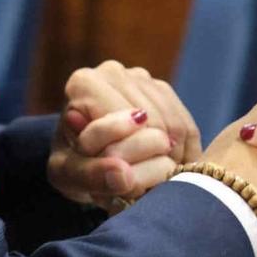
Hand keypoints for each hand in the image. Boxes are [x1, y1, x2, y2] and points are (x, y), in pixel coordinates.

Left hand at [46, 61, 200, 207]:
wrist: (83, 153)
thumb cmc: (72, 163)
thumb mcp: (68, 175)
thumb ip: (90, 175)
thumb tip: (124, 176)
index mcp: (84, 84)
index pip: (124, 123)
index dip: (130, 158)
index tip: (122, 180)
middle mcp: (113, 71)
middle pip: (153, 124)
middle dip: (152, 160)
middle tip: (141, 185)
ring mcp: (142, 78)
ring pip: (174, 126)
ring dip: (170, 160)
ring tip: (152, 180)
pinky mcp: (163, 91)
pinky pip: (187, 127)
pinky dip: (184, 154)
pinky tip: (169, 170)